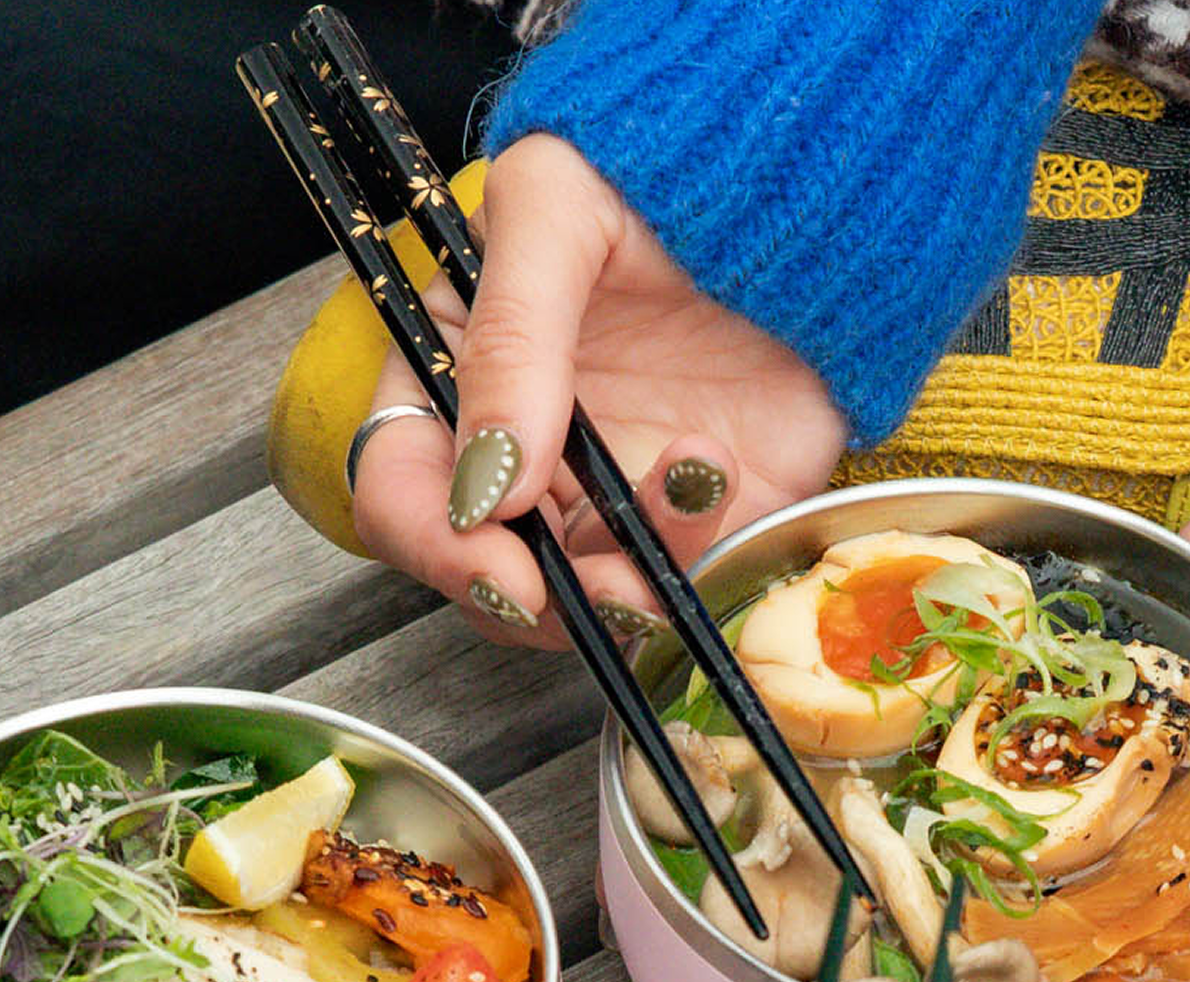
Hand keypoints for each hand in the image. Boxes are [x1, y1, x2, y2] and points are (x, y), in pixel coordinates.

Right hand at [352, 135, 847, 647]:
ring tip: (687, 483)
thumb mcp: (554, 207)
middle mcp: (524, 456)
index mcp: (455, 382)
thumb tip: (492, 479)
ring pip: (588, 597)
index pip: (402, 493)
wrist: (787, 177)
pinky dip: (699, 546)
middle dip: (543, 598)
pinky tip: (716, 466)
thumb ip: (511, 335)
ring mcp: (611, 493)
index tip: (502, 570)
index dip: (437, 547)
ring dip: (630, 577)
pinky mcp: (701, 513)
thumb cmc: (649, 174)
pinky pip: (684, 574)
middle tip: (603, 584)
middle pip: (489, 575)